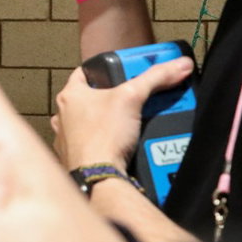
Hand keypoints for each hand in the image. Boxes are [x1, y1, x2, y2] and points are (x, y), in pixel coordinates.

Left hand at [51, 56, 192, 170]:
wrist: (98, 176)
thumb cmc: (103, 137)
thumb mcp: (132, 97)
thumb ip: (156, 78)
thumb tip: (178, 65)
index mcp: (69, 96)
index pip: (85, 72)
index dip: (105, 69)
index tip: (123, 71)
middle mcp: (63, 116)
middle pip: (93, 98)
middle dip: (114, 97)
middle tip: (136, 96)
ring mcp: (67, 138)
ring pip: (92, 122)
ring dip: (111, 121)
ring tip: (133, 120)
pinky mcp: (76, 156)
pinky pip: (94, 143)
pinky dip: (108, 141)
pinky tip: (124, 142)